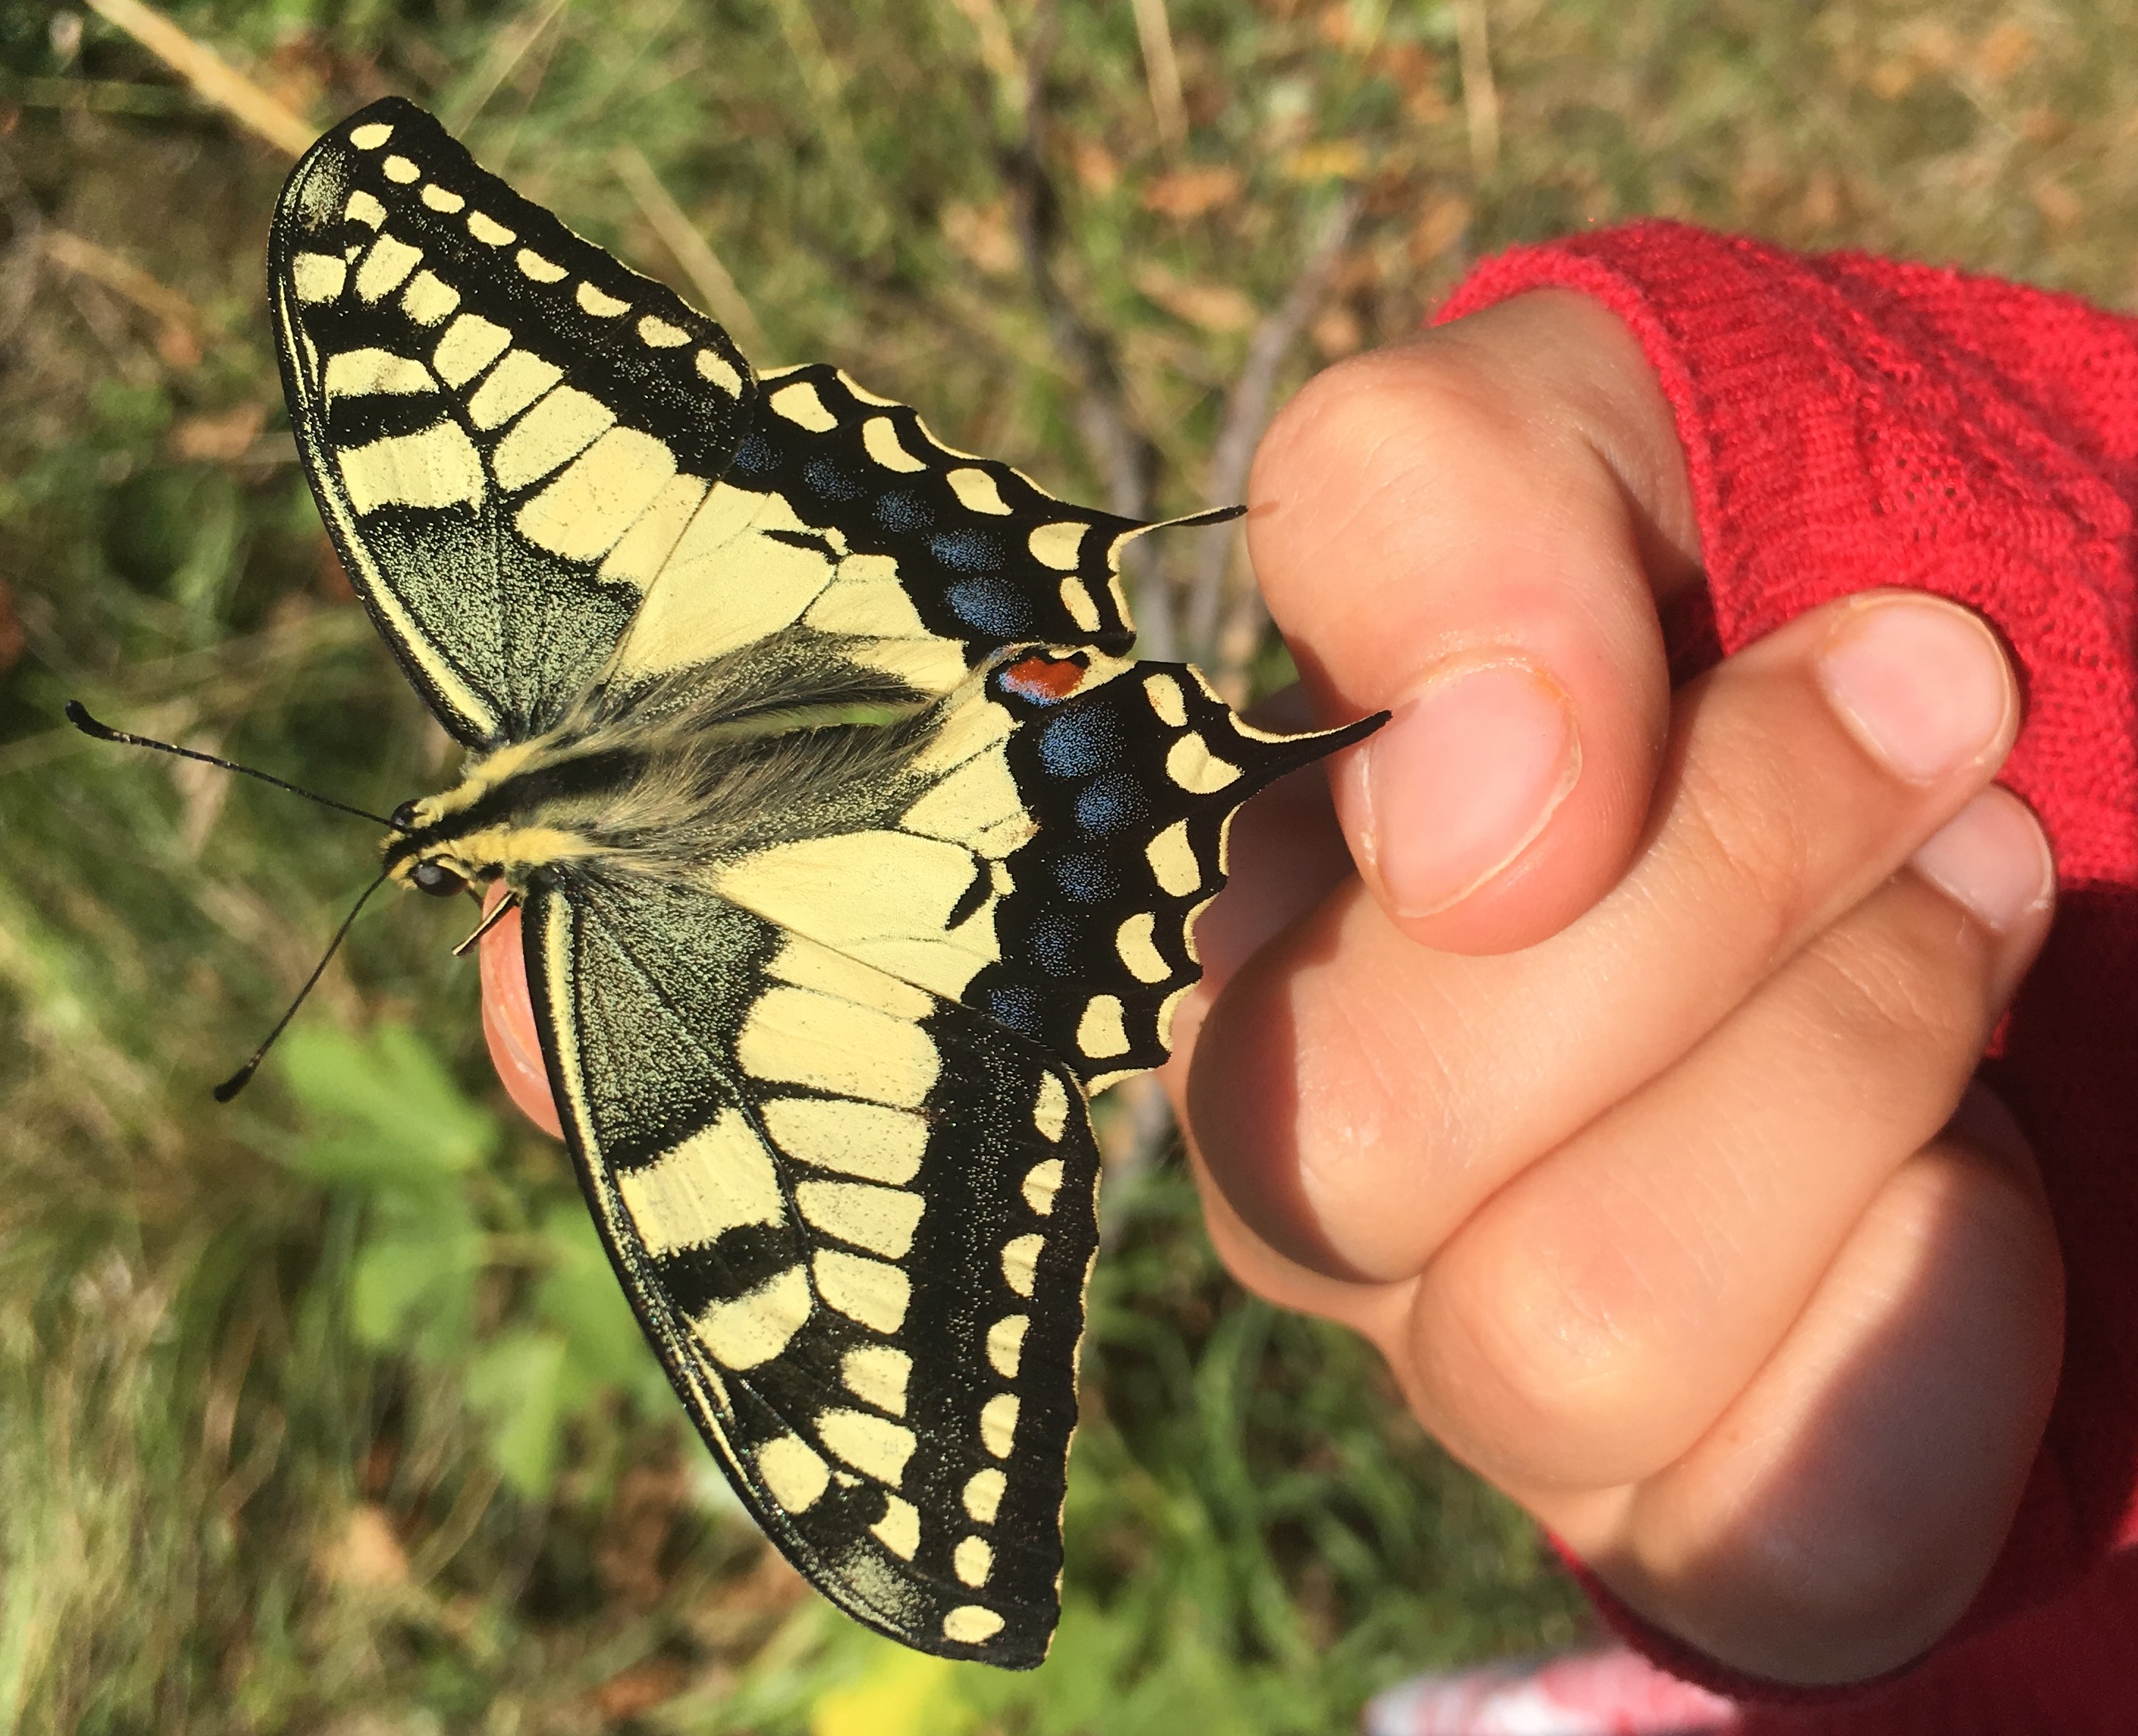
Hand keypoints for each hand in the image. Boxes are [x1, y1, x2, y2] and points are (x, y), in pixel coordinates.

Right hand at [1160, 291, 2063, 1686]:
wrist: (1966, 717)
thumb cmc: (1741, 564)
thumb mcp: (1584, 427)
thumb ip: (1434, 508)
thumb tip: (1464, 822)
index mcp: (1241, 928)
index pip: (1274, 950)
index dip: (1630, 843)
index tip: (1894, 659)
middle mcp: (1302, 1169)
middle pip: (1356, 1157)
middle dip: (1745, 917)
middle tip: (1958, 770)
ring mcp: (1474, 1363)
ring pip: (1559, 1343)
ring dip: (1848, 1090)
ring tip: (1979, 926)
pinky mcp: (1677, 1523)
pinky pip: (1766, 1545)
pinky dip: (1940, 1349)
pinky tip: (1987, 1188)